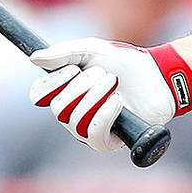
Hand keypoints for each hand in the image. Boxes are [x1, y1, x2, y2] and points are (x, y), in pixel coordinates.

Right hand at [28, 39, 177, 152]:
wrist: (157, 75)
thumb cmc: (124, 63)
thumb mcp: (91, 50)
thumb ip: (63, 53)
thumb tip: (34, 58)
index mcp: (65, 91)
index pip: (38, 95)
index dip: (51, 83)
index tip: (72, 68)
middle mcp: (72, 113)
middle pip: (58, 108)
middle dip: (82, 87)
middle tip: (103, 74)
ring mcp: (89, 129)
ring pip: (76, 121)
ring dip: (96, 97)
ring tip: (114, 83)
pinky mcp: (107, 142)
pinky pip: (93, 134)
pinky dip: (104, 114)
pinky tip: (118, 102)